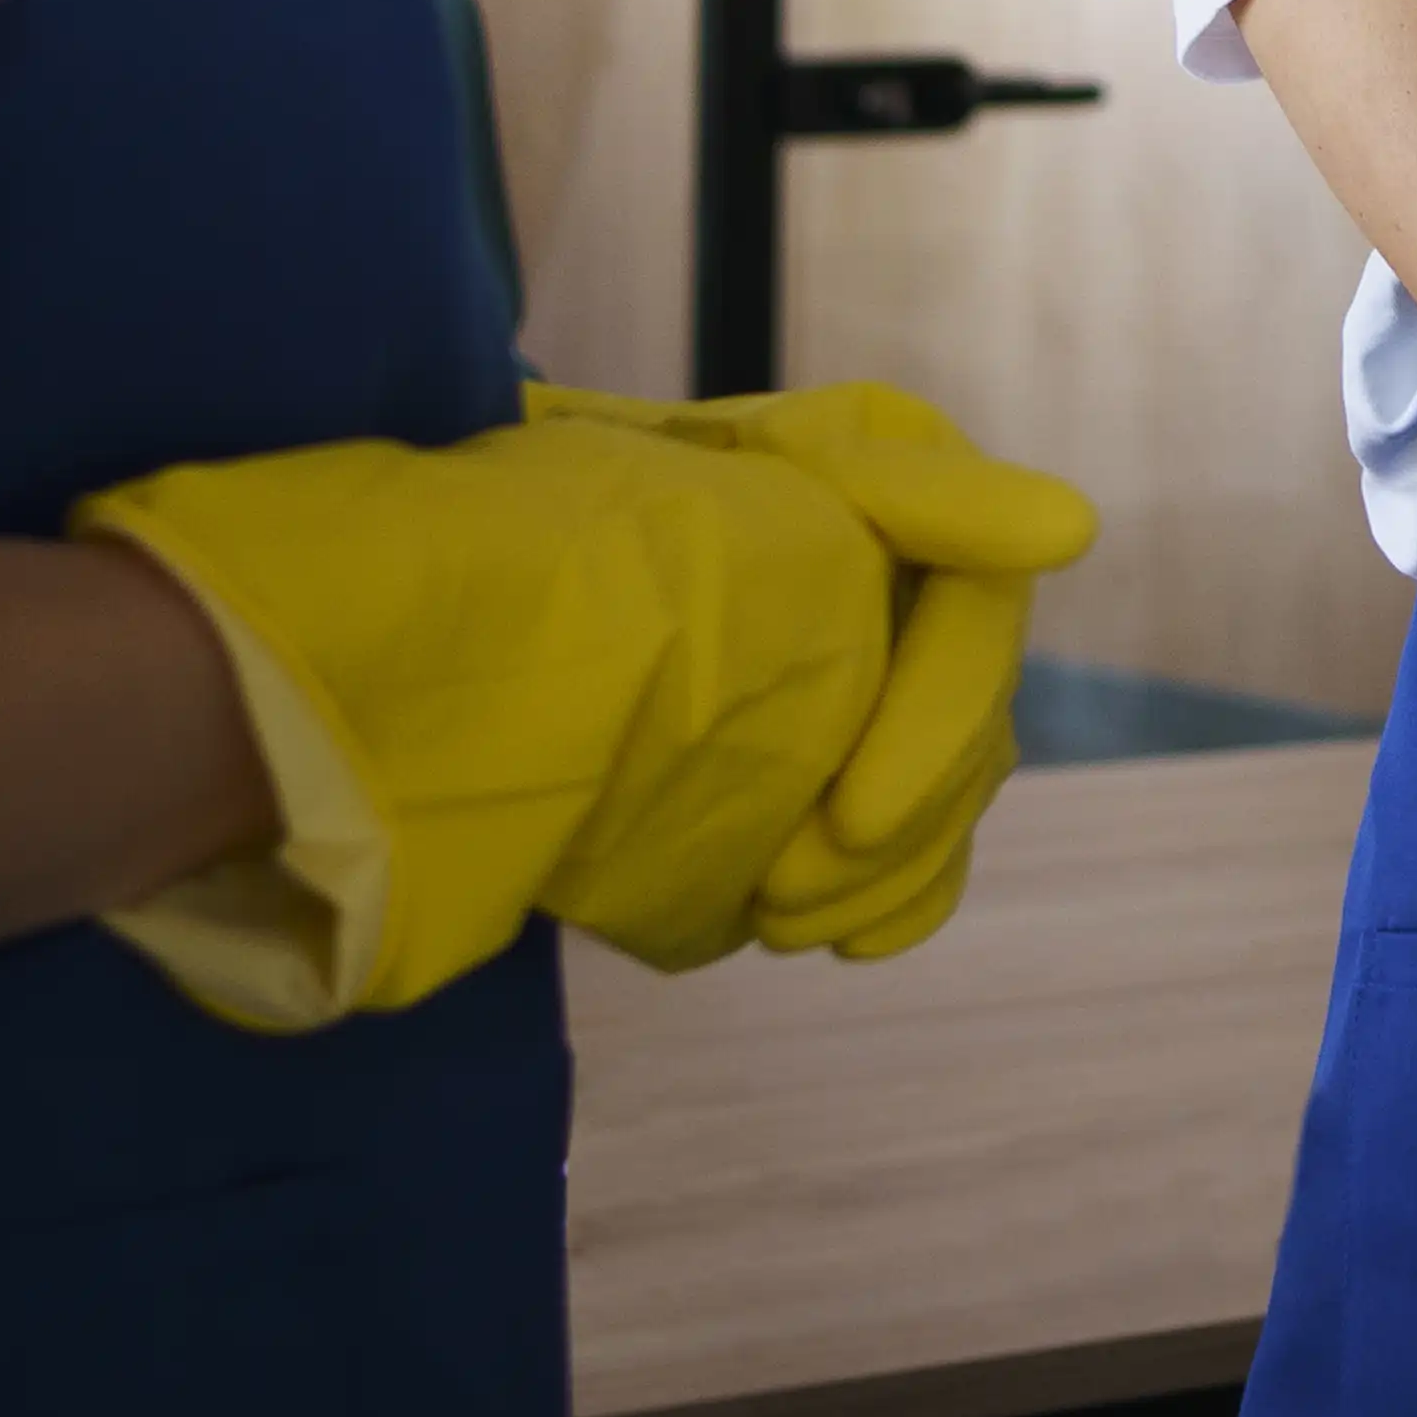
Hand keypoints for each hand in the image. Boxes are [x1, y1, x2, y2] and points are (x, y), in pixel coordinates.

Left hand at [72, 375, 1105, 1023]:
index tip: (849, 811)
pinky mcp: (751, 774)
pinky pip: (870, 849)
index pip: (969, 595)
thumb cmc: (527, 570)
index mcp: (840, 488)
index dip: (935, 712)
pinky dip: (870, 894)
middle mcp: (835, 575)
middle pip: (960, 705)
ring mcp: (798, 682)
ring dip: (886, 862)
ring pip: (930, 788)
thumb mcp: (726, 499)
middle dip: (901, 805)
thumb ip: (911, 491)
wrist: (347, 669)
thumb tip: (1069, 526)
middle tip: (798, 889)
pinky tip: (819, 928)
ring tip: (791, 915)